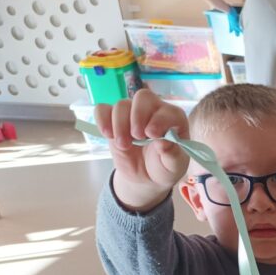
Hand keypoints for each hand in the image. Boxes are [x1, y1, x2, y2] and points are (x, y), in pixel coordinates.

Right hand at [94, 89, 189, 210]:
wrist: (146, 176)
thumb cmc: (164, 167)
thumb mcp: (173, 165)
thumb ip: (172, 153)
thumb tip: (162, 141)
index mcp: (174, 119)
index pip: (168, 110)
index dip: (159, 120)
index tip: (152, 135)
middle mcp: (153, 111)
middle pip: (143, 98)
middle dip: (137, 117)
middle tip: (137, 137)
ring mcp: (132, 113)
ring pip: (122, 105)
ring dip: (120, 125)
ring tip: (124, 145)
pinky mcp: (114, 120)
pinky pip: (102, 109)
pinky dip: (102, 120)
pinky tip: (108, 135)